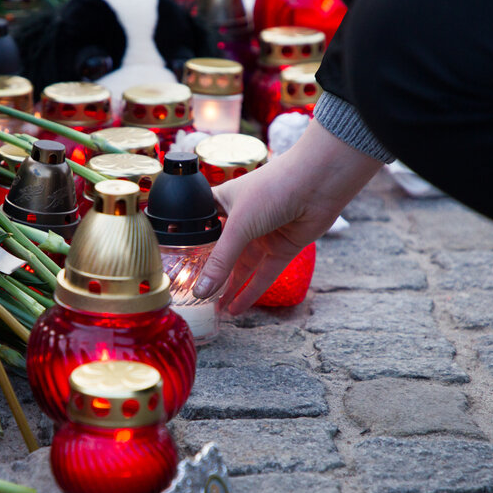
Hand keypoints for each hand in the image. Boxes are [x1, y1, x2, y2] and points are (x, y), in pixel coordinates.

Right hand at [192, 120, 383, 313]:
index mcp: (224, 203)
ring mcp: (263, 235)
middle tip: (191, 295)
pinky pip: (264, 275)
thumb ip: (220, 261)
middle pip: (221, 251)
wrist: (318, 183)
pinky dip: (251, 292)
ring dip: (229, 288)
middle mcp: (242, 219)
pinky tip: (236, 309)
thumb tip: (201, 291)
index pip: (200, 227)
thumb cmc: (273, 188)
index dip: (188, 245)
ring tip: (212, 309)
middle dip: (209, 272)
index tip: (174, 266)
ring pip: (242, 267)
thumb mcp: (239, 225)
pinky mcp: (282, 249)